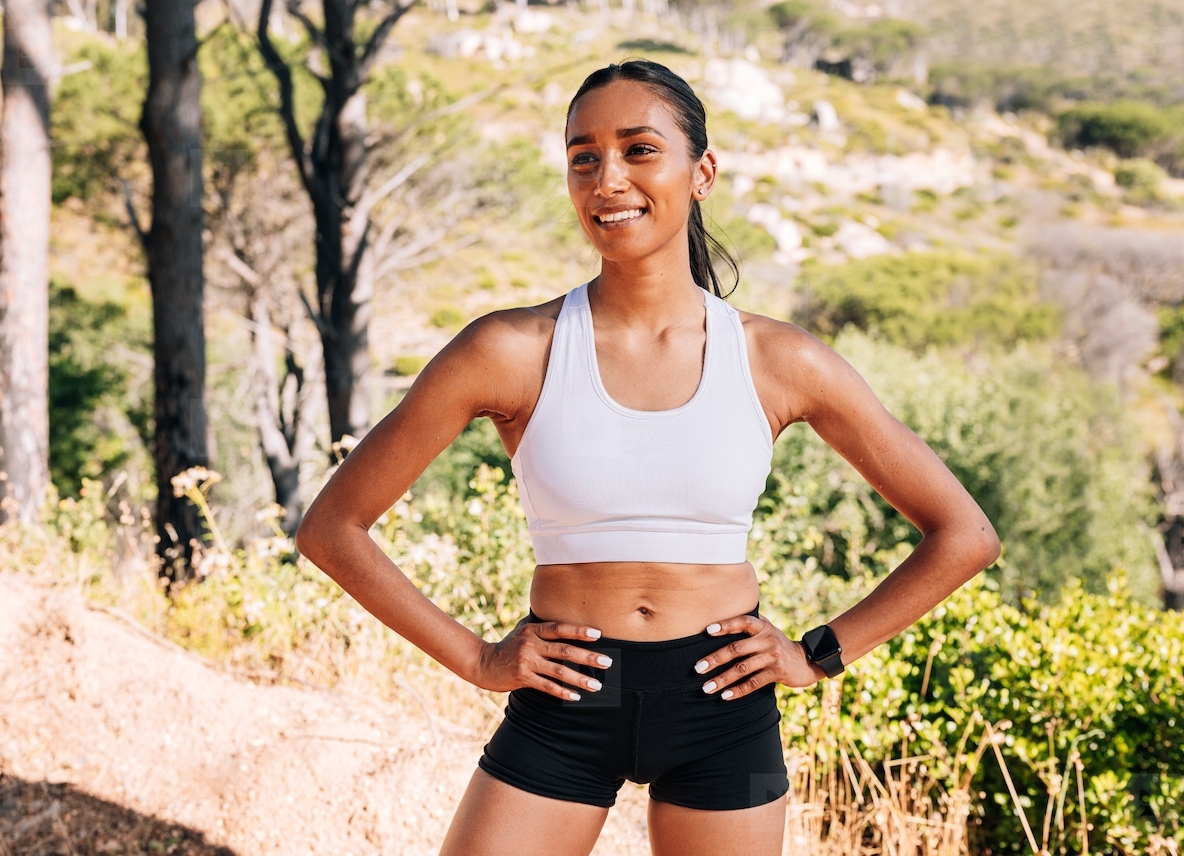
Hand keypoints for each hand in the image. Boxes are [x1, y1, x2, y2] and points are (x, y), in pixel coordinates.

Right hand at [473, 616, 612, 700]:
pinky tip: (575, 696)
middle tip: (607, 663)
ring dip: (580, 679)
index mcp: (533, 630)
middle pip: (564, 650)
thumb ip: (541, 625)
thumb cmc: (508, 645)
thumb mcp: (522, 630)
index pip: (559, 628)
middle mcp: (530, 644)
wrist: (483, 663)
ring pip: (558, 671)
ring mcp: (526, 661)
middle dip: (588, 657)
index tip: (598, 635)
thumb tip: (564, 618)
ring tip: (596, 685)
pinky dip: (562, 692)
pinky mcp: (522, 678)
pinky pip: (546, 686)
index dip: (579, 631)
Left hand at [694, 613, 825, 699]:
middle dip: (715, 659)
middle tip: (698, 668)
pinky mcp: (777, 672)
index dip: (725, 625)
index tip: (707, 630)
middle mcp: (767, 639)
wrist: (805, 660)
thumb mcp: (767, 629)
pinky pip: (754, 682)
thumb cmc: (777, 644)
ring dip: (722, 679)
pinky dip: (738, 690)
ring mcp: (772, 656)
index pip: (742, 622)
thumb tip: (722, 617)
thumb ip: (750, 625)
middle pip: (736, 649)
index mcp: (762, 627)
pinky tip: (725, 696)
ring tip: (706, 687)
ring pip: (742, 668)